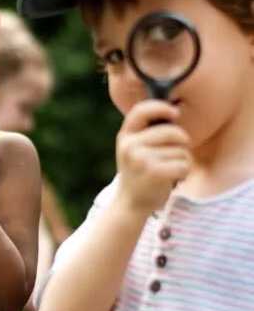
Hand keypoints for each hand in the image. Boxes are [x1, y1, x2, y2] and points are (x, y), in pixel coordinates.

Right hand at [115, 100, 190, 214]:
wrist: (130, 203)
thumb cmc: (139, 173)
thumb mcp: (133, 149)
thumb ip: (146, 133)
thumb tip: (173, 113)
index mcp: (125, 136)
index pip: (141, 111)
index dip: (160, 107)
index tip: (175, 113)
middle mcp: (130, 145)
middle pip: (172, 132)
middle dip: (182, 142)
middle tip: (176, 153)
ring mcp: (141, 158)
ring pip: (181, 150)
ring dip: (182, 161)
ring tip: (168, 170)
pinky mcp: (154, 172)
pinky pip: (184, 164)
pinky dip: (184, 172)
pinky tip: (173, 179)